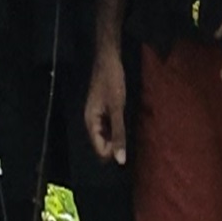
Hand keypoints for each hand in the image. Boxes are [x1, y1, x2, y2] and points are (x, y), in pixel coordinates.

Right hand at [83, 38, 127, 169]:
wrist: (108, 60)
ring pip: (106, 135)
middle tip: (131, 136)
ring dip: (117, 137)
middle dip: (115, 145)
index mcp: (90, 122)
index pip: (99, 149)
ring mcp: (97, 115)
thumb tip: (120, 160)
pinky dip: (117, 128)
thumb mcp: (117, 110)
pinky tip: (127, 123)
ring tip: (130, 130)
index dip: (113, 152)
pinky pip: (109, 126)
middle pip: (102, 144)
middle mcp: (91, 121)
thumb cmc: (112, 83)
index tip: (128, 145)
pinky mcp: (103, 110)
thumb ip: (118, 134)